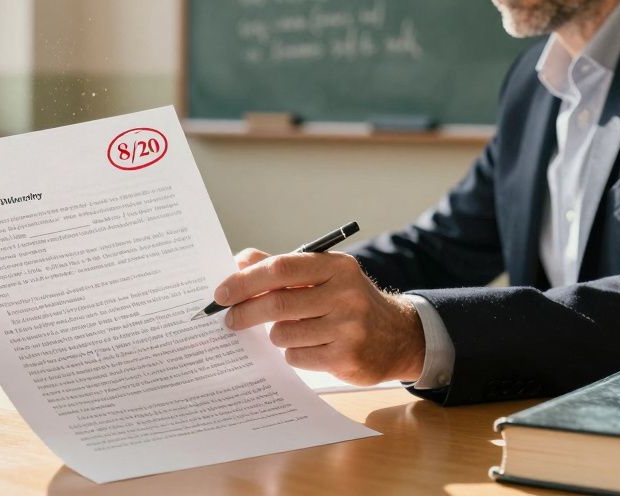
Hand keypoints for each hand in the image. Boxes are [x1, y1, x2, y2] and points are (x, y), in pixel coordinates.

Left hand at [215, 249, 425, 385]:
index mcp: (337, 267)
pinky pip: (297, 357)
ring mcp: (348, 328)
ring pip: (283, 334)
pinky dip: (294, 354)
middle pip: (277, 303)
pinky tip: (313, 347)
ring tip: (294, 331)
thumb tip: (239, 260)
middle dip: (246, 312)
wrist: (398, 336)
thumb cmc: (350, 301)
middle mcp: (346, 294)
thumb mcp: (325, 275)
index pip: (280, 268)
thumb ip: (283, 267)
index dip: (245, 281)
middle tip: (229, 319)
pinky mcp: (347, 358)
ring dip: (277, 335)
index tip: (222, 293)